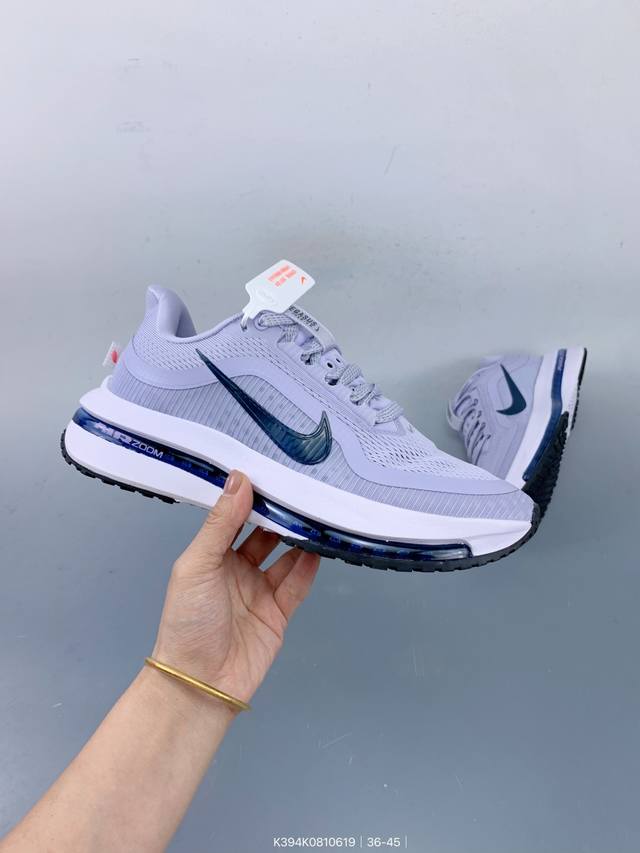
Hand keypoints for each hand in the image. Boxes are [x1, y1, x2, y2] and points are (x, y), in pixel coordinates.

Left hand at [152, 470, 319, 704]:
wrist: (200, 683)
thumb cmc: (188, 620)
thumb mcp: (198, 565)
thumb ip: (221, 524)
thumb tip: (239, 479)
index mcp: (212, 556)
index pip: (236, 518)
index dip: (251, 497)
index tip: (272, 470)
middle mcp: (237, 570)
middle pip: (264, 535)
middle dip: (280, 514)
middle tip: (303, 488)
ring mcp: (259, 591)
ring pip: (285, 556)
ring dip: (299, 538)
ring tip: (317, 514)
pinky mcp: (279, 613)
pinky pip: (297, 584)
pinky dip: (308, 567)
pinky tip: (319, 548)